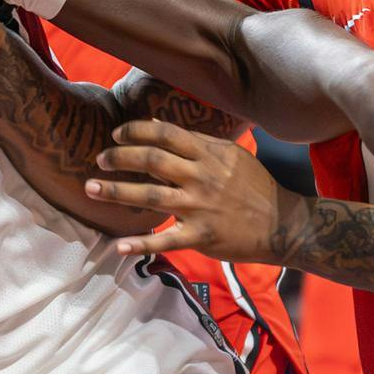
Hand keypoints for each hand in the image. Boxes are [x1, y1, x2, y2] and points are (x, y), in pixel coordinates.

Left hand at [84, 120, 288, 263]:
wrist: (282, 223)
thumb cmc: (255, 186)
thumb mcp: (231, 155)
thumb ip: (198, 141)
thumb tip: (161, 126)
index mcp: (208, 153)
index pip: (165, 134)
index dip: (136, 131)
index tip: (116, 134)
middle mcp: (201, 177)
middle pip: (151, 161)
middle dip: (120, 158)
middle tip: (99, 159)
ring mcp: (200, 207)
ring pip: (150, 197)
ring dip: (116, 192)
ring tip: (90, 188)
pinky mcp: (201, 237)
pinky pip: (165, 241)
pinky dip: (141, 244)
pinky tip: (118, 247)